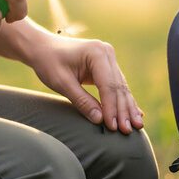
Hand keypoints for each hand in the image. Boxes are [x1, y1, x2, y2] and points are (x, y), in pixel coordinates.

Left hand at [26, 34, 144, 133]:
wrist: (43, 47)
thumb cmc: (49, 62)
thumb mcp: (62, 83)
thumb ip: (81, 100)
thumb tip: (99, 119)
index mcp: (96, 53)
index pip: (108, 85)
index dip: (111, 108)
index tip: (113, 127)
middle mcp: (107, 53)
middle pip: (118, 87)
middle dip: (123, 110)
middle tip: (127, 131)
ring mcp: (109, 58)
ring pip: (121, 87)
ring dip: (127, 108)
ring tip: (135, 126)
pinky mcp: (107, 65)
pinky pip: (117, 86)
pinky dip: (124, 101)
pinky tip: (136, 114)